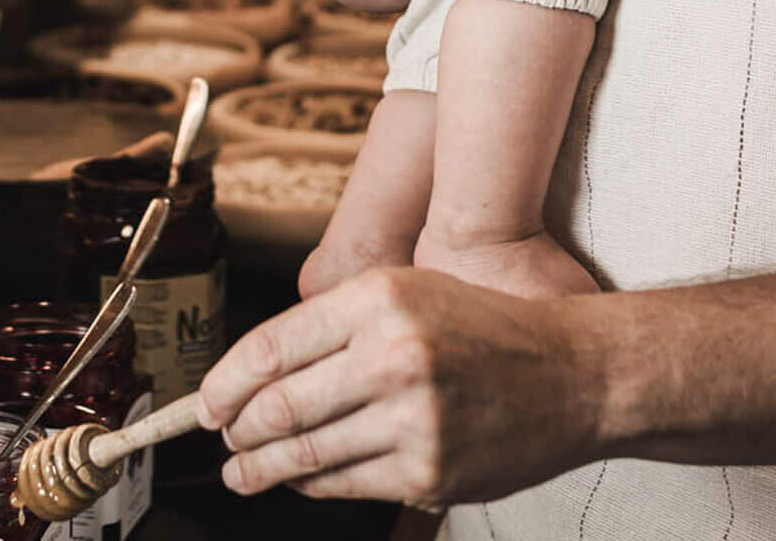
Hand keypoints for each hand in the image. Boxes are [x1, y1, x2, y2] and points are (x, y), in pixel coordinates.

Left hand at [198, 266, 602, 506]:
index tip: (205, 403)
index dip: (226, 382)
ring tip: (240, 470)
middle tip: (220, 438)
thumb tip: (258, 372)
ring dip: (261, 467)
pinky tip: (294, 479)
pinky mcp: (430, 471)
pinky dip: (310, 484)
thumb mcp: (406, 291)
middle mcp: (393, 356)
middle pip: (281, 405)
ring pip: (307, 452)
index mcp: (378, 299)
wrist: (570, 374)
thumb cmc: (480, 326)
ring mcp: (413, 420)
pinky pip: (347, 483)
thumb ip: (334, 324)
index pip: (274, 347)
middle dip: (236, 430)